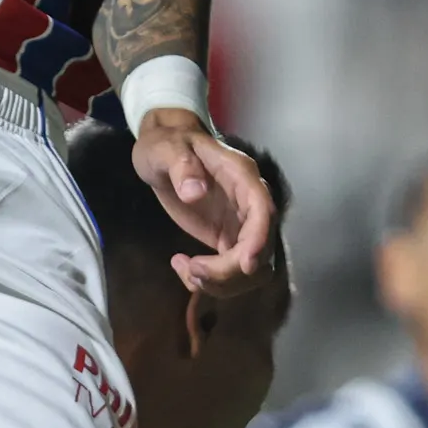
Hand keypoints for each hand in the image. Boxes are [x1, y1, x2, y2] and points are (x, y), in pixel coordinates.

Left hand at [134, 108, 274, 292]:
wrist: (164, 153)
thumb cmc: (166, 145)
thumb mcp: (165, 149)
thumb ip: (181, 166)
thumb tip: (195, 192)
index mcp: (241, 176)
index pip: (263, 210)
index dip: (260, 239)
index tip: (246, 264)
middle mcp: (249, 203)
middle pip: (261, 248)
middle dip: (230, 270)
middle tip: (191, 269)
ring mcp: (241, 225)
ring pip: (252, 269)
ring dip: (222, 281)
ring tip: (185, 270)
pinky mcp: (228, 240)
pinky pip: (232, 272)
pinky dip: (211, 280)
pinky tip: (182, 267)